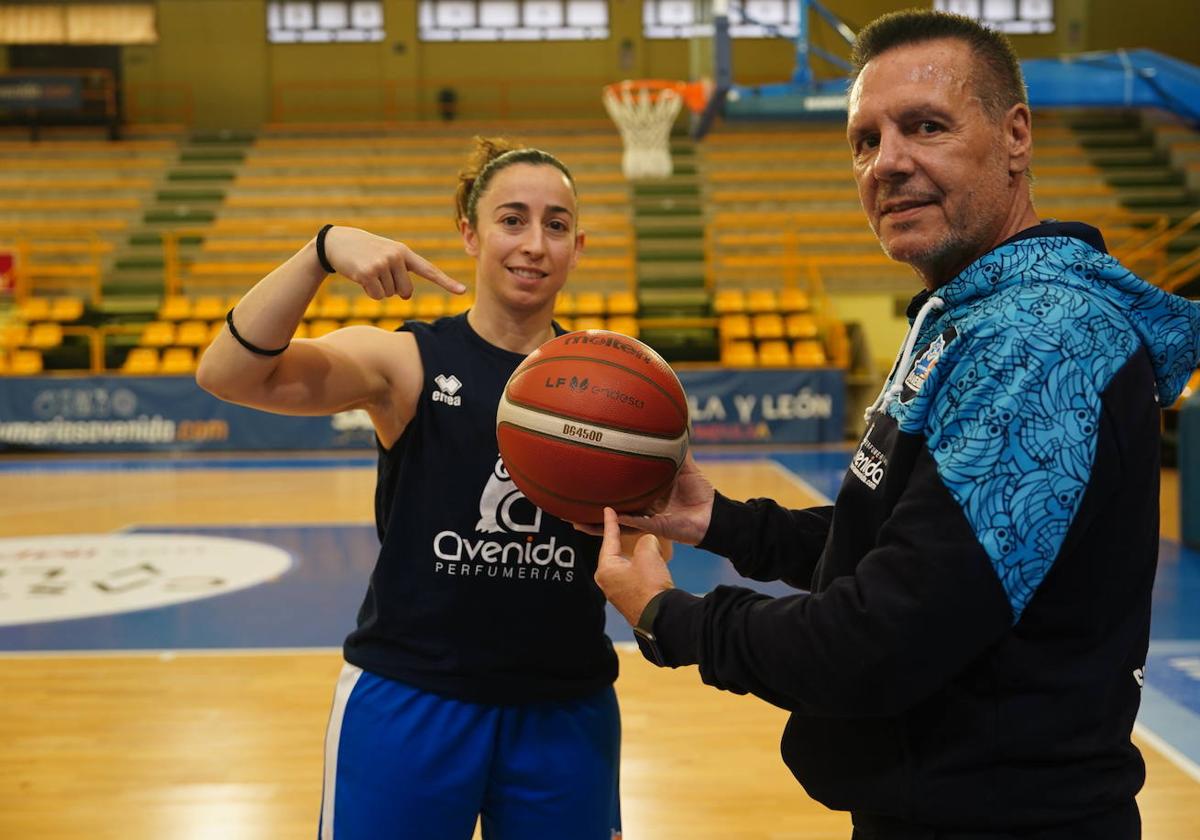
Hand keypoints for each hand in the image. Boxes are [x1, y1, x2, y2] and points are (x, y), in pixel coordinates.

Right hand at [323, 226, 465, 300]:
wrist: (338, 242)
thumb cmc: (366, 252)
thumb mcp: (387, 256)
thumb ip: (402, 273)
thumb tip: (406, 296)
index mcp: (405, 252)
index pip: (429, 270)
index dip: (446, 282)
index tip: (462, 291)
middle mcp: (396, 256)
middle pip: (406, 291)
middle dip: (393, 289)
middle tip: (379, 273)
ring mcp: (382, 264)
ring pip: (389, 294)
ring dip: (378, 288)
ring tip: (368, 270)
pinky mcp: (367, 273)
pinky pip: (376, 296)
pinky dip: (369, 291)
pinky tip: (361, 276)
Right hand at [576, 452, 714, 545]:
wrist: (714, 514)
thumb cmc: (700, 492)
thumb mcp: (685, 465)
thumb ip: (676, 447)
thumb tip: (673, 421)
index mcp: (643, 494)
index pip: (616, 489)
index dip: (598, 486)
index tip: (580, 476)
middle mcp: (639, 508)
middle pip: (607, 510)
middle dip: (586, 509)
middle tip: (563, 504)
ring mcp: (643, 520)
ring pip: (613, 523)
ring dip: (594, 523)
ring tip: (572, 520)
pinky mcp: (653, 528)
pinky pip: (634, 524)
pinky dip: (621, 521)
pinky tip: (606, 516)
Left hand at [595, 507, 673, 625]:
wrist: (662, 616)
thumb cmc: (650, 585)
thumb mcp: (648, 553)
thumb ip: (645, 540)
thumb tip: (647, 542)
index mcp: (606, 569)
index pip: (608, 539)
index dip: (610, 523)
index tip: (607, 510)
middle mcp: (607, 582)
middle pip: (614, 553)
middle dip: (619, 539)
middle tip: (619, 524)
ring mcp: (617, 593)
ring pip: (625, 565)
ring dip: (633, 555)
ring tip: (637, 542)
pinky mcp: (629, 600)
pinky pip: (632, 577)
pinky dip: (638, 567)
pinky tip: (647, 564)